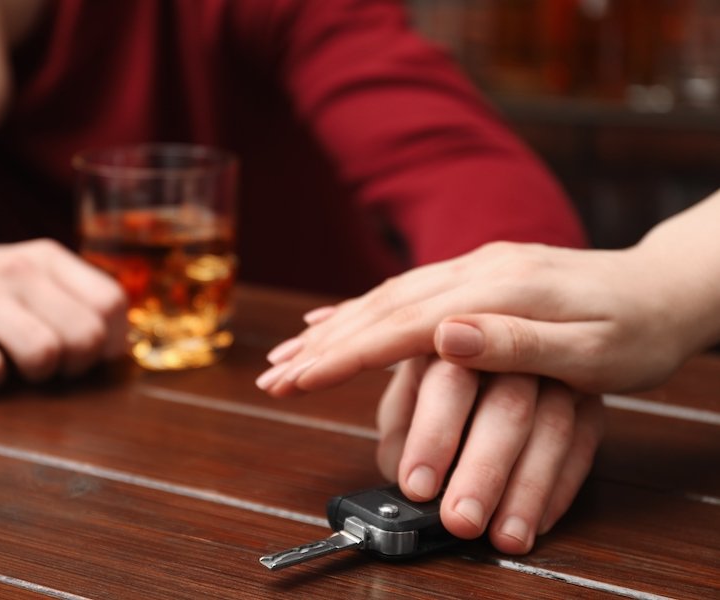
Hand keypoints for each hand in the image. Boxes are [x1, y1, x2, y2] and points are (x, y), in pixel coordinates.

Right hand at [0, 220, 126, 388]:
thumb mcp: (29, 279)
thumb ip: (74, 302)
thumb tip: (120, 350)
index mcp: (48, 259)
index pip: (113, 303)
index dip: (111, 342)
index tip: (89, 356)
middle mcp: (20, 270)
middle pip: (86, 335)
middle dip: (76, 366)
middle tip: (51, 367)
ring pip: (44, 352)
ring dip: (36, 376)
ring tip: (16, 367)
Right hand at [256, 241, 689, 395]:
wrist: (663, 288)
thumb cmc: (635, 331)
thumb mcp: (591, 351)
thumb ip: (516, 343)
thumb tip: (442, 335)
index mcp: (496, 290)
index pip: (400, 326)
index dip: (342, 355)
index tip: (296, 378)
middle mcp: (474, 269)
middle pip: (380, 309)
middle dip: (321, 345)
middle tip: (271, 374)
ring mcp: (472, 267)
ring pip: (385, 297)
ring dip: (333, 327)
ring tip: (289, 353)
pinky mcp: (475, 273)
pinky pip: (405, 290)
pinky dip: (363, 308)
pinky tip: (335, 317)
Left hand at [377, 358, 603, 553]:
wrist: (489, 351)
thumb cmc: (438, 384)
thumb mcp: (407, 398)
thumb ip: (401, 435)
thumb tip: (404, 483)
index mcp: (454, 338)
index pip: (449, 383)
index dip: (434, 437)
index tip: (417, 488)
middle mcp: (511, 349)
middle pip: (508, 407)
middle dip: (483, 471)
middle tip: (461, 520)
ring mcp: (557, 373)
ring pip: (552, 430)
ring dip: (527, 491)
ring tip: (503, 537)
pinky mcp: (588, 402)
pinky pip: (582, 448)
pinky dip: (558, 491)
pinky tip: (535, 524)